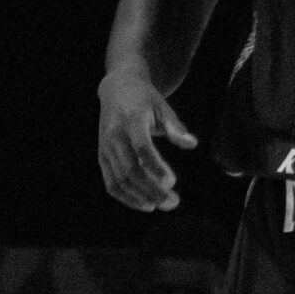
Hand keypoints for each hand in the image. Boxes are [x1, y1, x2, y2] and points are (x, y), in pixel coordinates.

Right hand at [98, 67, 197, 211]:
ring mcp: (105, 147)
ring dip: (139, 197)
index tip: (172, 182)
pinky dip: (126, 197)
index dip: (155, 166)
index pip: (141, 147)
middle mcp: (114, 135)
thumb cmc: (144, 99)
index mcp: (131, 119)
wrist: (116, 88)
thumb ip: (176, 126)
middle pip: (130, 169)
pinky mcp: (102, 156)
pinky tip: (144, 204)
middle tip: (173, 202)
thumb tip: (192, 144)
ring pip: (119, 180)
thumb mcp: (162, 106)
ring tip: (160, 205)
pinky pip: (110, 183)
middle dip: (151, 189)